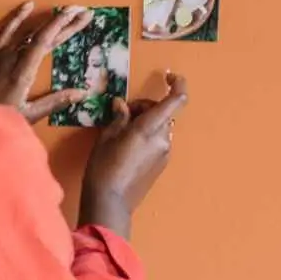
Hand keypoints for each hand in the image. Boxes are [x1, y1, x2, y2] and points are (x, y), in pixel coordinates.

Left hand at [0, 3, 90, 122]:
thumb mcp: (29, 115)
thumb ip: (55, 102)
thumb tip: (82, 93)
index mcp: (22, 72)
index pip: (45, 41)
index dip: (63, 26)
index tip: (79, 16)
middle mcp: (10, 57)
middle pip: (40, 33)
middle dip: (63, 22)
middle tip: (82, 12)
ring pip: (25, 30)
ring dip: (45, 19)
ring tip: (62, 10)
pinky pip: (5, 30)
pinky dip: (17, 17)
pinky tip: (27, 6)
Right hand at [79, 72, 188, 237]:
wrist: (110, 202)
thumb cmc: (103, 166)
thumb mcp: (107, 136)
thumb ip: (119, 117)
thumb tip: (122, 104)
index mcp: (150, 127)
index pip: (176, 100)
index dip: (177, 84)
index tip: (169, 77)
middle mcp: (163, 138)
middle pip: (161, 112)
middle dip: (144, 108)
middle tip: (121, 115)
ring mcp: (164, 153)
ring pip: (159, 127)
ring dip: (145, 123)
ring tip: (121, 134)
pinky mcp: (161, 165)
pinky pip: (157, 142)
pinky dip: (146, 137)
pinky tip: (127, 149)